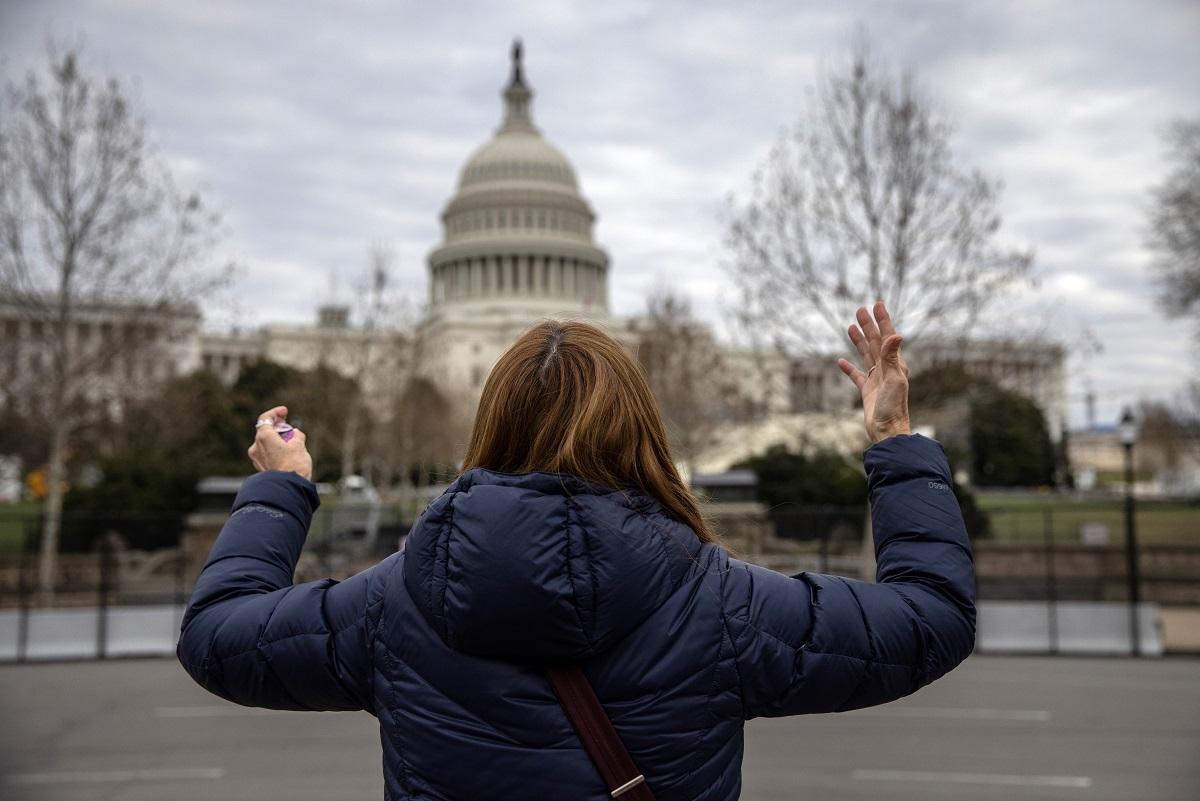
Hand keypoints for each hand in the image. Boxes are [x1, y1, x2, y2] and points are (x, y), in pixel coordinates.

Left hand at [247, 405, 313, 480]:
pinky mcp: (261, 468)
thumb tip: (295, 434)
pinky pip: (267, 454)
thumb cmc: (294, 465)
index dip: (275, 412)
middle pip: (265, 431)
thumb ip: (296, 435)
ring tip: (291, 442)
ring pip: (266, 444)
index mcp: (264, 437)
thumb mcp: (299, 445)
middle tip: (288, 426)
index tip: (285, 411)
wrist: (289, 488)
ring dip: (277, 440)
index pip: (265, 418)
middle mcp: (256, 446)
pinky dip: (275, 450)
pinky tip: (287, 454)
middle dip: (277, 428)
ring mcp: (257, 458)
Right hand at [837, 302, 911, 443]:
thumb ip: (891, 357)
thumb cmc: (893, 407)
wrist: (887, 431)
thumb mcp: (893, 380)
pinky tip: (841, 361)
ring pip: (866, 355)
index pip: (888, 337)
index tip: (877, 305)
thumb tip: (896, 334)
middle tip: (860, 310)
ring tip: (850, 326)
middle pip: (876, 342)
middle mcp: (887, 369)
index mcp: (895, 364)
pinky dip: (849, 368)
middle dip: (868, 326)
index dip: (883, 321)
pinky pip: (857, 375)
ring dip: (859, 341)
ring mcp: (876, 379)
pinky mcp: (867, 391)